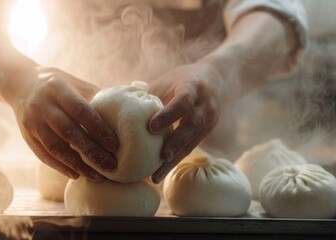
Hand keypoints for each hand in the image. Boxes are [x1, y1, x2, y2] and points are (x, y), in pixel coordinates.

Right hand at [10, 67, 118, 181]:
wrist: (21, 85)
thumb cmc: (59, 86)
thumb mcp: (75, 84)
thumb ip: (96, 97)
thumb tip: (127, 112)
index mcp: (58, 88)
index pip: (80, 109)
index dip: (97, 128)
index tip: (114, 144)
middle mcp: (42, 105)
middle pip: (68, 131)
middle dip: (91, 151)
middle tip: (111, 166)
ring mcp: (32, 122)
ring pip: (55, 147)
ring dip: (77, 164)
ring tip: (97, 176)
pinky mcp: (27, 136)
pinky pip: (44, 155)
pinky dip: (61, 166)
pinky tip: (77, 174)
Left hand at [147, 62, 236, 182]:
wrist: (216, 79)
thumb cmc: (182, 80)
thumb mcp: (167, 82)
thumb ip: (149, 95)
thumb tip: (118, 109)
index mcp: (193, 87)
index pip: (183, 101)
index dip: (168, 115)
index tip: (151, 127)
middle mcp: (205, 105)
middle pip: (192, 125)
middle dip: (176, 142)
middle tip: (160, 156)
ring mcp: (209, 120)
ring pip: (191, 142)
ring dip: (173, 159)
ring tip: (155, 175)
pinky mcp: (207, 132)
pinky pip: (190, 148)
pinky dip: (174, 160)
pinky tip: (159, 172)